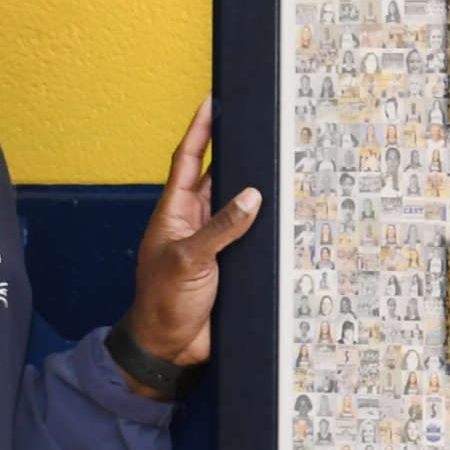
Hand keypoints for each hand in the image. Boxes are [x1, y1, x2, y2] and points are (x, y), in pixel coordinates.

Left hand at [121, 95, 264, 375]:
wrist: (168, 348)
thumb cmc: (163, 303)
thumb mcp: (188, 260)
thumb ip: (220, 228)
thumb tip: (252, 196)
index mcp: (174, 212)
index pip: (187, 160)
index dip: (200, 129)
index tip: (213, 100)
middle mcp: (194, 222)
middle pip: (217, 178)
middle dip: (236, 153)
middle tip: (260, 127)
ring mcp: (213, 243)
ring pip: (238, 207)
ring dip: (256, 190)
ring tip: (282, 164)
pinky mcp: (230, 265)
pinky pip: (250, 236)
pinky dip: (266, 225)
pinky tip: (286, 215)